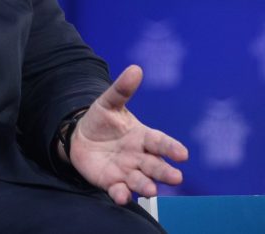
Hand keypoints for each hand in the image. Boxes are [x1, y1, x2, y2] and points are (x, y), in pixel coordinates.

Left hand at [67, 65, 187, 204]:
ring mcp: (126, 171)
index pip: (160, 142)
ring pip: (140, 181)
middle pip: (155, 165)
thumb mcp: (109, 103)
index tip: (183, 154)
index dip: (171, 148)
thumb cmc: (102, 120)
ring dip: (146, 186)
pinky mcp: (112, 182)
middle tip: (175, 177)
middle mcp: (139, 157)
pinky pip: (118, 190)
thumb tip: (135, 68)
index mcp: (143, 137)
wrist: (81, 137)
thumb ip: (122, 89)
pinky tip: (122, 197)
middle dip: (165, 172)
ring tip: (151, 191)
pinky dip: (121, 195)